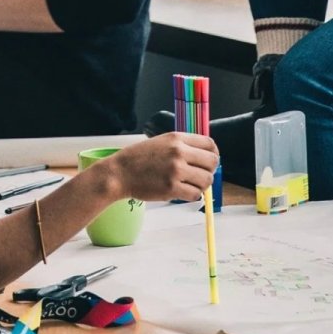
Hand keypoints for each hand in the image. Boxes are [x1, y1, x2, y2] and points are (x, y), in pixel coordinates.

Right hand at [103, 132, 219, 202]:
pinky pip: (195, 194)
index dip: (213, 154)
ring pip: (206, 180)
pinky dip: (192, 195)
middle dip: (209, 171)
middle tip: (199, 176)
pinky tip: (183, 192)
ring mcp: (175, 171)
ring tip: (190, 185)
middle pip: (212, 162)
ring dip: (201, 185)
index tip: (208, 162)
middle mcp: (178, 152)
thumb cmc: (138, 159)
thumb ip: (182, 146)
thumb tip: (205, 156)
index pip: (210, 144)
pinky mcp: (171, 188)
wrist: (119, 173)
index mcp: (177, 138)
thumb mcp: (161, 142)